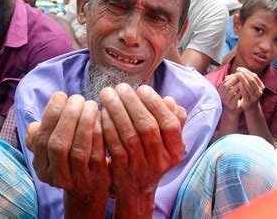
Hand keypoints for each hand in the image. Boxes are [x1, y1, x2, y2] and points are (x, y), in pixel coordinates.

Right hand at [26, 92, 110, 205]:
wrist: (87, 192)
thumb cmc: (68, 160)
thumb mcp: (50, 151)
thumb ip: (44, 133)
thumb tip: (42, 116)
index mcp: (41, 166)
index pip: (42, 139)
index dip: (50, 116)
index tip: (61, 96)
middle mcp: (56, 176)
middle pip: (58, 145)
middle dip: (68, 117)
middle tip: (78, 98)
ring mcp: (78, 180)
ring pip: (79, 150)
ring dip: (85, 123)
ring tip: (91, 104)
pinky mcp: (98, 178)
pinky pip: (98, 154)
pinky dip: (99, 133)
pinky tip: (102, 118)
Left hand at [100, 84, 185, 203]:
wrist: (137, 189)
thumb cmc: (152, 154)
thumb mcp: (167, 140)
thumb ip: (172, 119)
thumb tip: (168, 100)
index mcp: (175, 150)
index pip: (170, 125)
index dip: (156, 105)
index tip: (142, 89)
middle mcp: (161, 160)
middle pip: (148, 128)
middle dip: (132, 104)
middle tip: (120, 87)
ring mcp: (141, 167)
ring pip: (129, 136)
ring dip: (117, 111)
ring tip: (108, 94)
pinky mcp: (122, 170)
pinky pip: (114, 146)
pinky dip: (108, 127)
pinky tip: (102, 113)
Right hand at [218, 74, 241, 113]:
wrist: (232, 111)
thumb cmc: (232, 98)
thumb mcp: (230, 89)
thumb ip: (231, 82)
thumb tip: (234, 73)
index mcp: (220, 90)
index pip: (224, 82)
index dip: (231, 77)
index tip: (238, 73)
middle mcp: (221, 95)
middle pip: (226, 86)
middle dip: (234, 81)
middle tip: (241, 76)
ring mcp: (225, 101)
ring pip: (230, 92)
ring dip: (237, 86)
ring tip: (243, 82)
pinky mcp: (230, 105)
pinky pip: (235, 98)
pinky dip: (239, 93)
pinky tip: (244, 90)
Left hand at [236, 67, 263, 110]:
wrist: (250, 108)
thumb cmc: (249, 95)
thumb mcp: (250, 87)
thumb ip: (248, 80)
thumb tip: (240, 69)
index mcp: (261, 86)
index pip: (254, 76)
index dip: (247, 71)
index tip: (239, 68)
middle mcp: (260, 91)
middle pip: (252, 80)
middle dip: (244, 74)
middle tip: (238, 70)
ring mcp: (255, 97)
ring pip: (249, 86)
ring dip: (243, 79)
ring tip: (237, 74)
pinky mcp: (250, 101)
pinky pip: (246, 94)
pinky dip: (243, 88)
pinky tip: (238, 84)